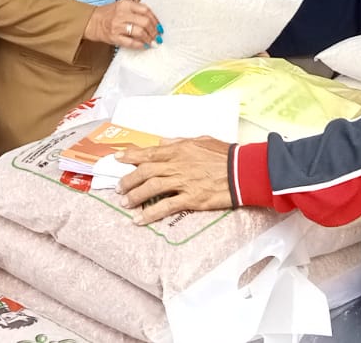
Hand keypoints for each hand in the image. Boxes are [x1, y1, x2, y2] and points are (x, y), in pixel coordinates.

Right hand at [86, 0, 161, 48]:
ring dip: (149, 39)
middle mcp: (122, 14)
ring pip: (139, 32)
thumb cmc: (109, 14)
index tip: (159, 26)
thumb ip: (136, 10)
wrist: (92, 21)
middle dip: (154, 31)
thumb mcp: (122, 6)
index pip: (146, 10)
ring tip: (153, 42)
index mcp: (125, 4)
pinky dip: (139, 45)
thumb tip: (153, 21)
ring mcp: (117, 26)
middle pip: (145, 22)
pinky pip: (130, 42)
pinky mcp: (114, 37)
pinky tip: (144, 46)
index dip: (155, 20)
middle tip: (158, 36)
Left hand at [117, 137, 233, 224]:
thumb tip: (164, 141)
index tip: (118, 159)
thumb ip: (181, 141)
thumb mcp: (202, 140)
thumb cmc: (226, 155)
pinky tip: (139, 220)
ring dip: (135, 196)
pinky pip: (165, 207)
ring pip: (151, 189)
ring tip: (125, 203)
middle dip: (129, 180)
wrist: (243, 171)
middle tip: (119, 188)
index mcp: (179, 150)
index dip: (131, 156)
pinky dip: (150, 214)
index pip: (149, 152)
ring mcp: (182, 182)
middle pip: (145, 172)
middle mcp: (177, 165)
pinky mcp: (190, 199)